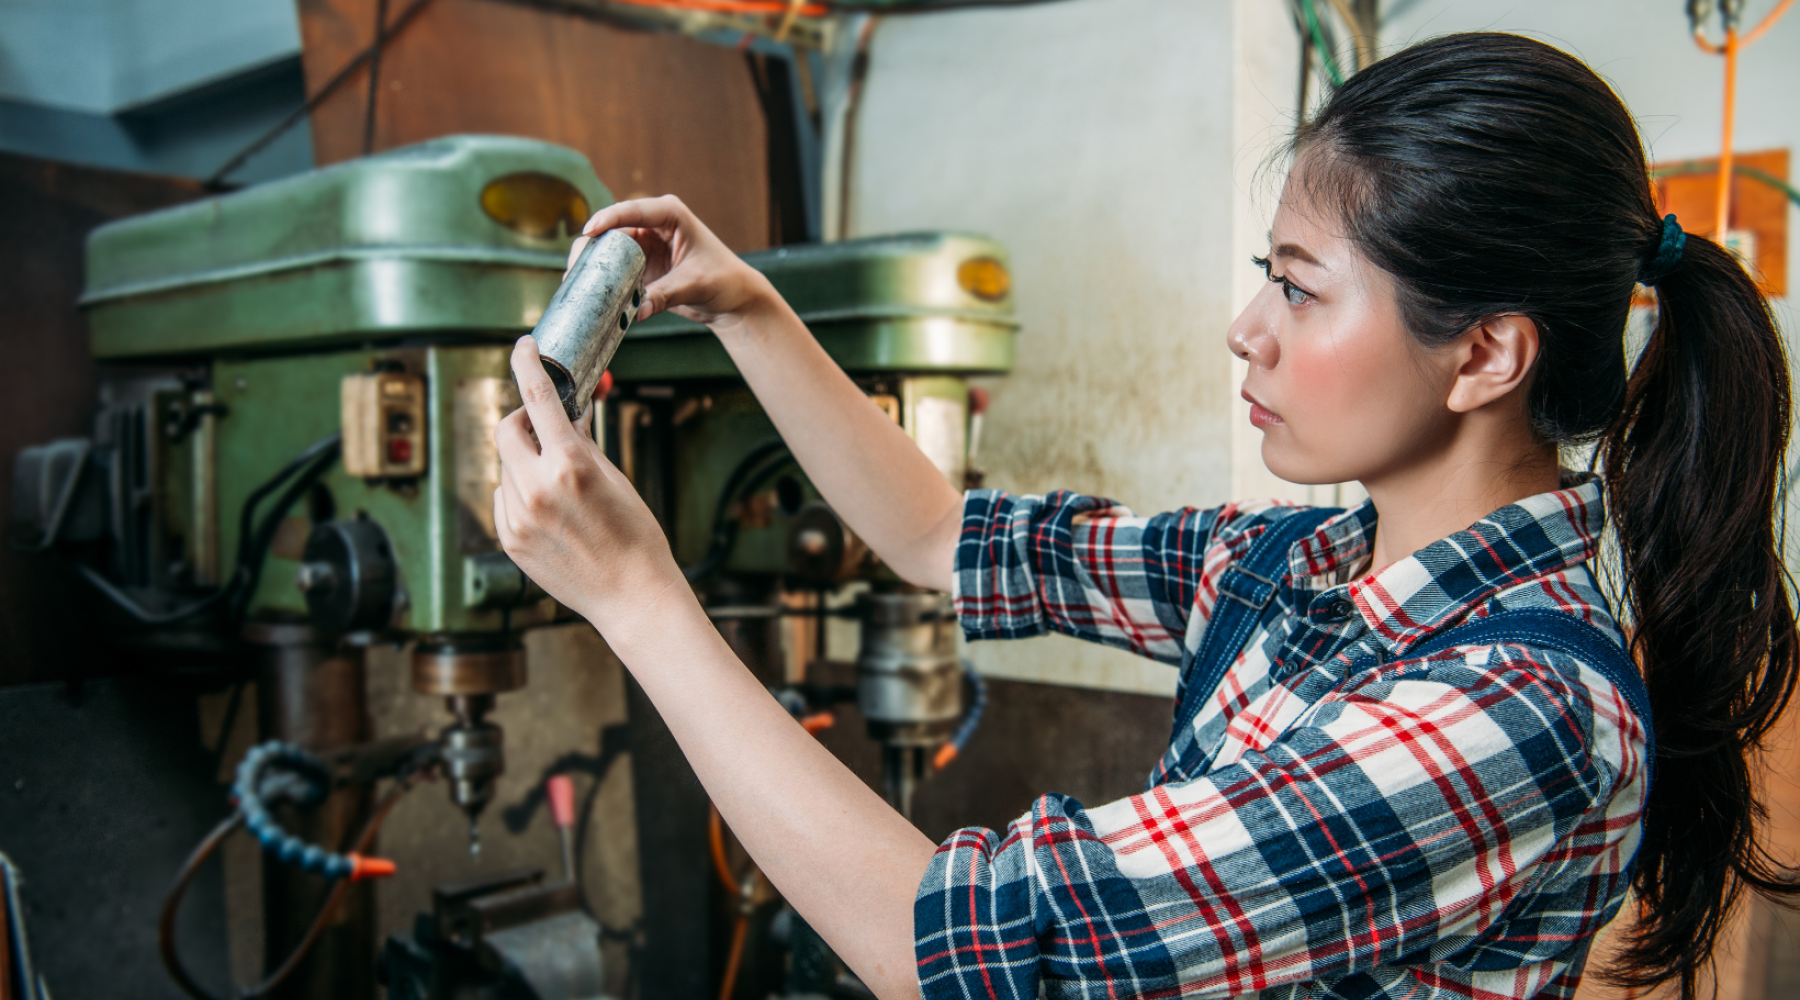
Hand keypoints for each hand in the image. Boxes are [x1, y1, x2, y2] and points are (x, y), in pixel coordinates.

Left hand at [493, 335, 686, 630]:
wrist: (632, 596)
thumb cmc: (635, 538)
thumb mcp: (614, 478)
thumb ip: (581, 443)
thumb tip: (566, 414)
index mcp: (569, 465)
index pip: (537, 398)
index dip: (526, 364)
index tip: (521, 348)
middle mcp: (536, 489)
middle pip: (506, 430)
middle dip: (520, 421)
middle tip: (540, 427)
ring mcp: (518, 517)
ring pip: (505, 468)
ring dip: (525, 463)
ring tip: (559, 487)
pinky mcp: (510, 540)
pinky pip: (502, 498)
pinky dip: (519, 493)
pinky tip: (550, 512)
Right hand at [570, 195, 775, 330]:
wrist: (732, 298)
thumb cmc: (723, 280)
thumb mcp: (695, 285)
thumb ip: (665, 295)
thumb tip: (637, 312)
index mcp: (670, 214)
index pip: (633, 211)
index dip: (608, 219)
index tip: (589, 231)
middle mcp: (652, 225)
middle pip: (612, 230)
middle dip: (591, 248)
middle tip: (574, 270)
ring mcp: (643, 245)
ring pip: (607, 250)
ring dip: (592, 266)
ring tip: (573, 284)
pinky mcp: (638, 266)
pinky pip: (614, 270)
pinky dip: (602, 281)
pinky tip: (586, 295)